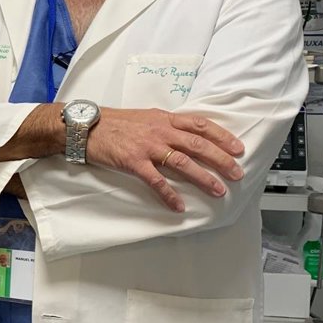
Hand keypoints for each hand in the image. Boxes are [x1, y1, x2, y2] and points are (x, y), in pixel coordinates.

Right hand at [85, 108, 245, 212]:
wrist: (85, 126)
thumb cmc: (113, 122)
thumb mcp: (144, 117)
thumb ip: (164, 126)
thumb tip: (184, 135)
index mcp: (164, 119)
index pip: (200, 125)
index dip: (222, 136)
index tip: (237, 148)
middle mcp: (160, 131)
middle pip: (198, 145)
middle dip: (221, 159)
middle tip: (236, 173)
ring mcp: (147, 147)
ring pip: (182, 162)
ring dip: (203, 177)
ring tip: (217, 190)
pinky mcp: (133, 161)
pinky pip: (156, 180)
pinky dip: (169, 194)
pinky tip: (179, 205)